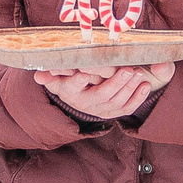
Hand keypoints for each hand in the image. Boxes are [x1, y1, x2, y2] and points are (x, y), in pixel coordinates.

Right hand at [33, 62, 174, 119]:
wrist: (81, 100)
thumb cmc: (69, 82)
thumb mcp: (57, 79)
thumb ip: (50, 76)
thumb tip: (37, 76)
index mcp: (71, 93)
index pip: (73, 87)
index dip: (80, 80)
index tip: (87, 71)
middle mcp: (86, 104)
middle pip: (102, 95)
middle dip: (116, 82)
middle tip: (128, 68)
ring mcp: (102, 110)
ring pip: (117, 101)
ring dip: (129, 87)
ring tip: (138, 72)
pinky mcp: (115, 113)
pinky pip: (128, 108)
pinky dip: (138, 98)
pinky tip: (145, 85)